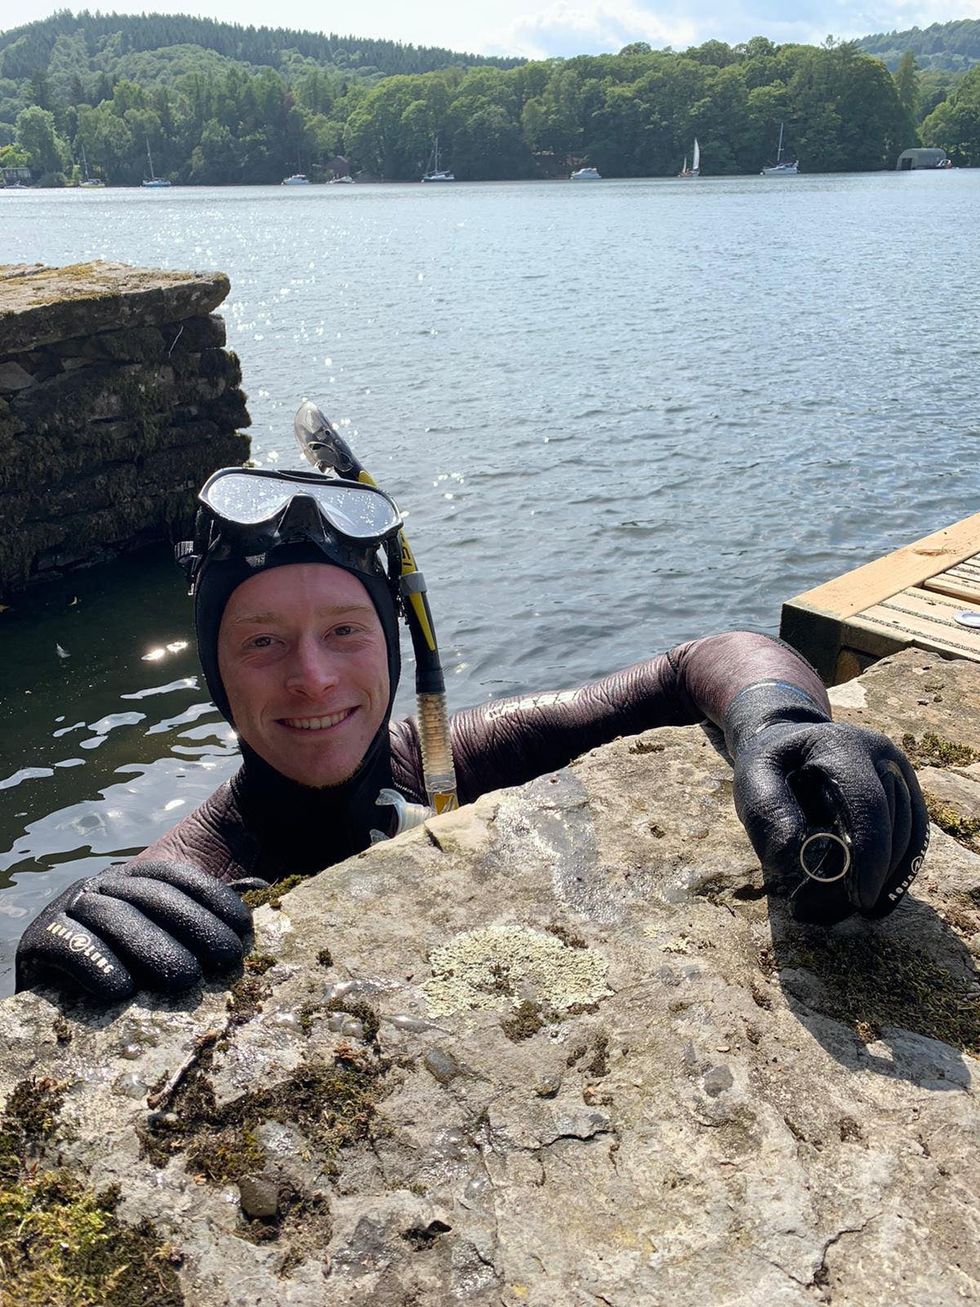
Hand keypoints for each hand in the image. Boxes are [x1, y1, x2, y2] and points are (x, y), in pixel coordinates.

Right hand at [15, 860, 264, 1000]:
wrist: (48, 991)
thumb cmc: (121, 966)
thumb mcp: (162, 935)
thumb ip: (200, 919)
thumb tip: (257, 907)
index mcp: (132, 876)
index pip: (177, 875)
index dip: (213, 898)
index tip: (244, 930)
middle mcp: (101, 884)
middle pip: (151, 895)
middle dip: (194, 925)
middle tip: (226, 958)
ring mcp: (68, 907)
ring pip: (113, 917)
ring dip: (152, 946)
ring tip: (185, 978)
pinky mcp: (37, 938)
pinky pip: (66, 943)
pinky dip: (94, 963)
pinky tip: (121, 989)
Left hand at [732, 721, 928, 924]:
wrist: (789, 740)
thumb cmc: (770, 765)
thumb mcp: (753, 779)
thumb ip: (768, 812)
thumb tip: (793, 856)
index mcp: (841, 746)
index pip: (868, 804)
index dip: (870, 855)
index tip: (859, 898)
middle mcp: (880, 754)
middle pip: (893, 825)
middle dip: (873, 875)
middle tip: (837, 910)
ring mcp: (899, 770)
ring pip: (909, 835)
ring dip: (885, 878)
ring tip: (846, 906)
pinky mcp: (906, 790)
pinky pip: (914, 837)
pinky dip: (898, 871)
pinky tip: (877, 898)